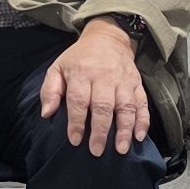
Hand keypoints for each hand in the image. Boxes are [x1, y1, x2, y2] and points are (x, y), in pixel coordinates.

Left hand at [41, 17, 152, 156]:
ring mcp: (123, 81)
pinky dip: (143, 121)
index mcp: (81, 73)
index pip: (79, 100)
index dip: (77, 122)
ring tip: (120, 149)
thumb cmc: (79, 58)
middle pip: (103, 106)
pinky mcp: (137, 84)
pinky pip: (142, 103)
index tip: (75, 140)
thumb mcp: (58, 67)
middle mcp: (104, 77)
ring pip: (125, 107)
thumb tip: (46, 114)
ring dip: (124, 129)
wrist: (108, 38)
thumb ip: (50, 90)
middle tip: (96, 151)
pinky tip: (139, 136)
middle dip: (100, 131)